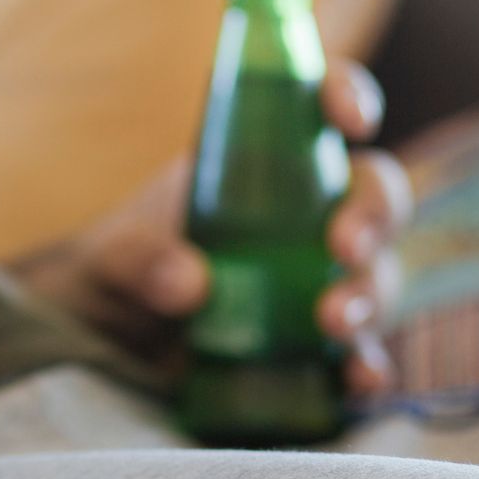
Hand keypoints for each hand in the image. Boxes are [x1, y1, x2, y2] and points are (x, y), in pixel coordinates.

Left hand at [13, 57, 412, 396]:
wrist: (102, 341)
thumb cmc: (114, 269)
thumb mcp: (109, 255)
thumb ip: (138, 256)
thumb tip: (190, 284)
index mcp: (261, 163)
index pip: (320, 109)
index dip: (347, 97)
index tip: (351, 119)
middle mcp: (307, 216)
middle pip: (373, 197)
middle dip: (372, 216)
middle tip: (343, 246)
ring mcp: (319, 281)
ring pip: (376, 275)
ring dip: (367, 295)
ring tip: (331, 321)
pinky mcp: (316, 347)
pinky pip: (359, 354)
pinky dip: (367, 368)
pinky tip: (360, 380)